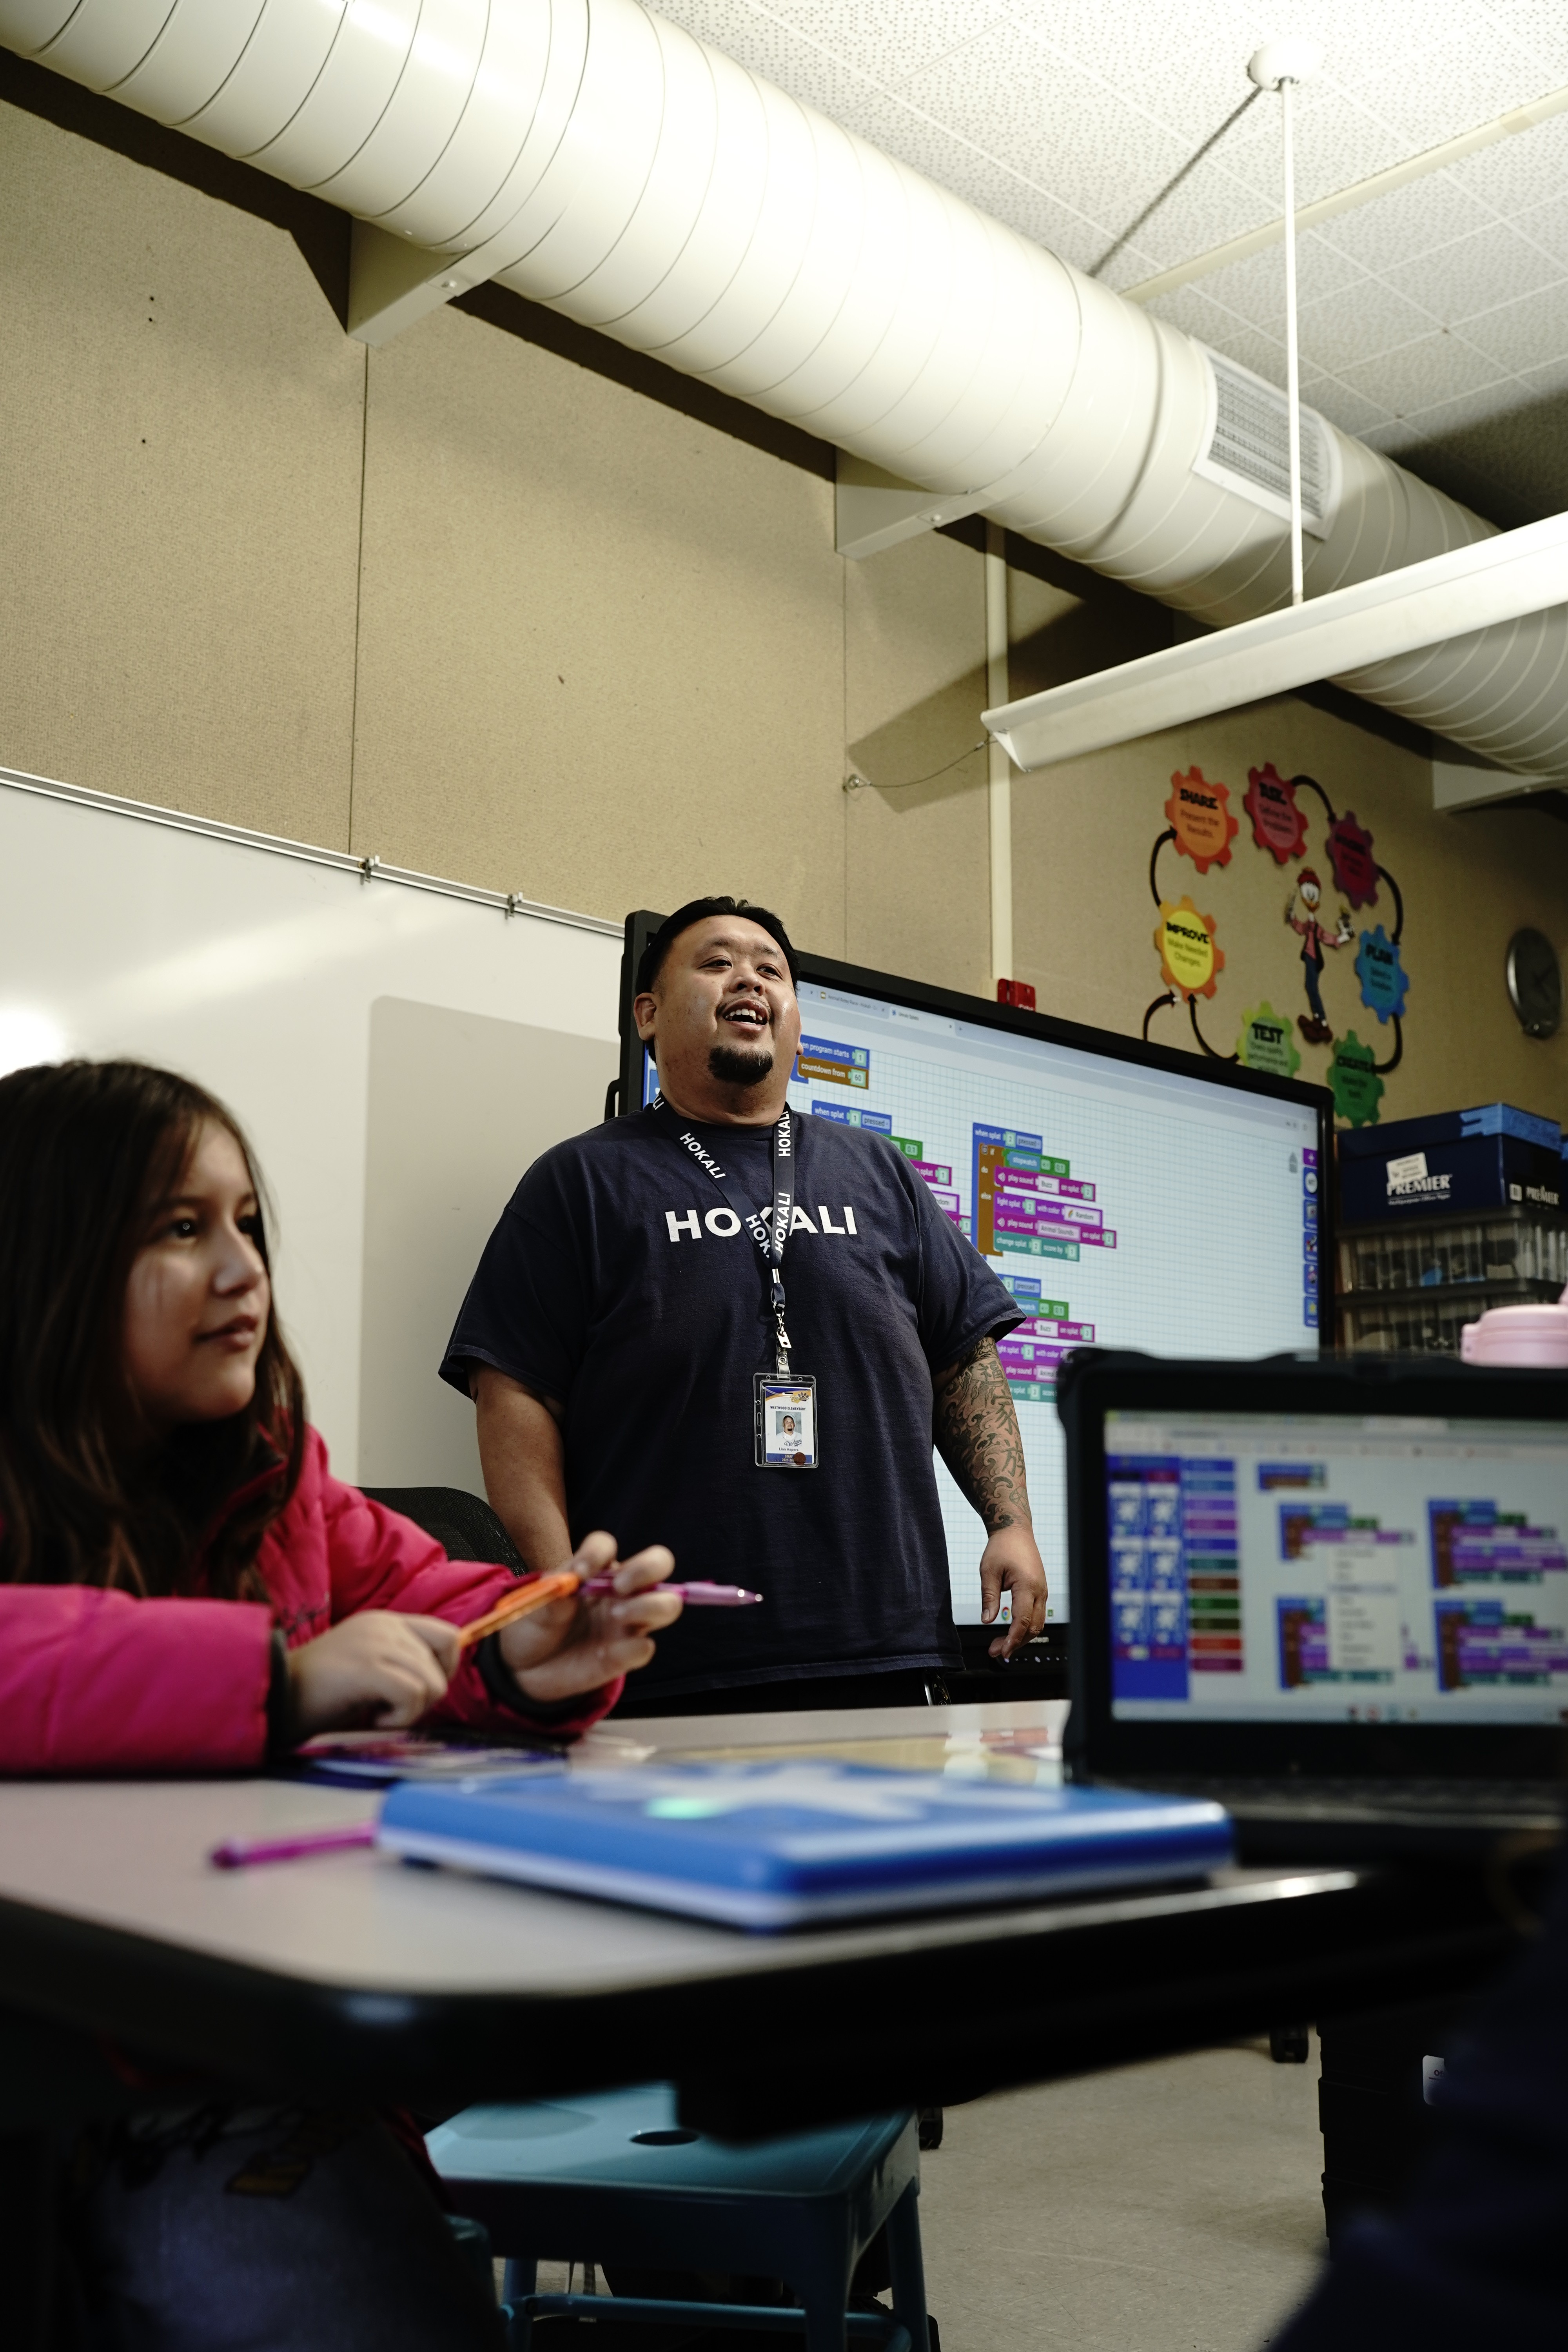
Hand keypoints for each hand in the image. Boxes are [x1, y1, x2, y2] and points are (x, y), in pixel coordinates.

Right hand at [286, 1611, 460, 1737]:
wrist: (276, 1696)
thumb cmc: (321, 1694)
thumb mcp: (371, 1669)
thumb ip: (402, 1665)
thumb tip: (439, 1682)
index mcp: (386, 1622)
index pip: (448, 1636)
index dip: (445, 1670)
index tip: (419, 1693)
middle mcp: (385, 1625)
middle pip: (442, 1665)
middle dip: (424, 1698)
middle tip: (388, 1709)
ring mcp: (377, 1643)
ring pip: (432, 1683)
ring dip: (411, 1711)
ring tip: (377, 1714)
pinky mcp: (368, 1666)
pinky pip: (413, 1694)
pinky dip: (400, 1718)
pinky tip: (373, 1719)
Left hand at [498, 1530, 682, 1703]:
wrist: (526, 1668)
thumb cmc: (535, 1626)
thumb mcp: (536, 1605)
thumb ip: (553, 1592)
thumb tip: (571, 1584)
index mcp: (595, 1570)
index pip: (606, 1545)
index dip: (596, 1553)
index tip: (579, 1572)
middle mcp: (620, 1591)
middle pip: (659, 1562)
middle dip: (647, 1568)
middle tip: (619, 1586)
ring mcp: (628, 1622)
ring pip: (668, 1604)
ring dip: (649, 1605)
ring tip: (616, 1615)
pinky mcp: (627, 1654)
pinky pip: (645, 1647)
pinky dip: (630, 1649)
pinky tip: (604, 1653)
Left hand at [978, 1525, 1047, 1659]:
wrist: (1014, 1531)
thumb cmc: (1002, 1547)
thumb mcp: (989, 1571)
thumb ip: (989, 1597)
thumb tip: (987, 1620)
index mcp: (1027, 1585)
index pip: (1022, 1620)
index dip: (1012, 1639)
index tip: (1001, 1651)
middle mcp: (1040, 1590)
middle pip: (1033, 1627)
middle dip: (1015, 1643)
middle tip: (995, 1650)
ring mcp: (1042, 1591)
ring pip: (1037, 1623)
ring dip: (1021, 1637)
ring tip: (1001, 1644)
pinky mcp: (1040, 1591)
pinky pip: (1037, 1614)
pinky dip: (1025, 1627)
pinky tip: (1011, 1631)